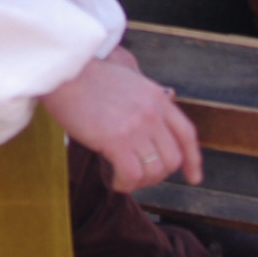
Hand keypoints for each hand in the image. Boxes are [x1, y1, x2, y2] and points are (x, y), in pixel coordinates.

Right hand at [40, 54, 203, 193]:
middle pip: (172, 158)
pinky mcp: (116, 140)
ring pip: (154, 170)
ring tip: (124, 178)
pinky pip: (132, 175)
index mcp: (157, 98)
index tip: (193, 177)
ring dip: (140, 182)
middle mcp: (152, 113)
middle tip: (140, 177)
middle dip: (158, 175)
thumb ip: (144, 102)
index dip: (193, 160)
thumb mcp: (128, 82)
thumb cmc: (87, 78)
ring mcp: (136, 126)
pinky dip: (125, 184)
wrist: (64, 72)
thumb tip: (149, 129)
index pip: (186, 134)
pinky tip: (116, 181)